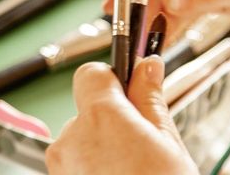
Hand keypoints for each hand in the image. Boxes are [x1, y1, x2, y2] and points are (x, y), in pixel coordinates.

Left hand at [46, 57, 197, 174]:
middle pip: (88, 109)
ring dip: (102, 146)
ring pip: (81, 138)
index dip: (113, 78)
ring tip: (132, 170)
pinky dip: (93, 167)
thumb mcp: (168, 144)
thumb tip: (147, 65)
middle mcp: (71, 137)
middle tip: (142, 142)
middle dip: (112, 118)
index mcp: (99, 117)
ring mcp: (61, 164)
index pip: (92, 73)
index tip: (130, 88)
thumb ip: (150, 98)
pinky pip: (75, 162)